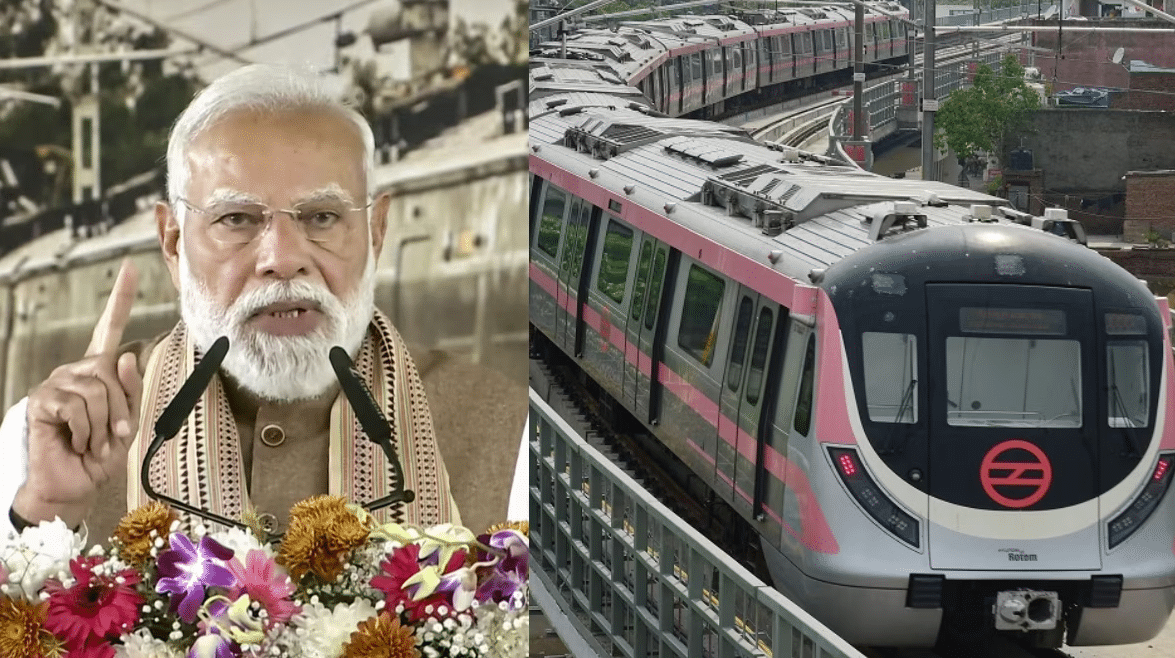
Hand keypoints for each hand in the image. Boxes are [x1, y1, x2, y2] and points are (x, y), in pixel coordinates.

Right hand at [13, 259, 141, 526]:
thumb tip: (122, 355)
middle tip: (111, 436)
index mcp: (99, 372)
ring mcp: (56, 383)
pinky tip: (77, 440)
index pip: (109, 328)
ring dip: (103, 424)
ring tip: (93, 440)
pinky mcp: (42, 400)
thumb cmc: (100, 453)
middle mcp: (76, 371)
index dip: (120, 298)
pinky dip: (86, 429)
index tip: (131, 267)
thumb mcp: (127, 421)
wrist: (73, 484)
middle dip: (120, 409)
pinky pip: (78, 405)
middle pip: (113, 372)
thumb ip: (130, 390)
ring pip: (98, 390)